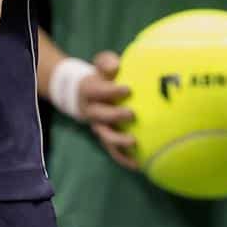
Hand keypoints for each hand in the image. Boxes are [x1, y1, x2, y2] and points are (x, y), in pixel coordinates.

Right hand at [78, 50, 139, 169]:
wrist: (86, 95)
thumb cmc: (102, 78)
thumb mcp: (102, 65)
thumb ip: (106, 62)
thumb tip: (116, 65)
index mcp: (90, 91)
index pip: (96, 91)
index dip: (110, 91)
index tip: (128, 89)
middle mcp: (92, 111)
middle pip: (98, 115)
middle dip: (114, 115)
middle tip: (132, 114)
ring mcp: (99, 127)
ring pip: (104, 136)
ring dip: (118, 140)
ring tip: (134, 142)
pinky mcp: (106, 139)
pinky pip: (113, 152)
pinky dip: (124, 159)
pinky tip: (139, 164)